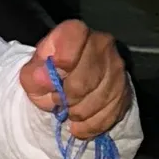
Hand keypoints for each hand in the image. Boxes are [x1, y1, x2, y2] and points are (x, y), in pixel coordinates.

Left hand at [19, 19, 129, 139]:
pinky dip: (90, 126)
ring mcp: (118, 68)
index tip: (51, 80)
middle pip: (84, 81)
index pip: (71, 44)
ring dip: (77, 113)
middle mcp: (103, 44)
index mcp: (76, 32)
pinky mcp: (126, 91)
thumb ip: (34, 74)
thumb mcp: (32, 73)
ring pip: (98, 101)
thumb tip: (45, 79)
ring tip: (69, 110)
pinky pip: (109, 115)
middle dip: (66, 98)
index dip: (60, 64)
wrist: (68, 82)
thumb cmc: (48, 74)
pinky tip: (80, 124)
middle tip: (58, 101)